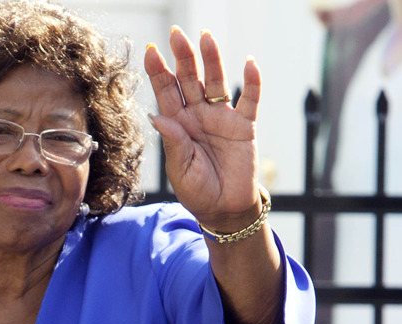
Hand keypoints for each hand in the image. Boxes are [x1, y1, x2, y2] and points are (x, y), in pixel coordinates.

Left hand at [144, 26, 261, 230]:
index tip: (150, 50)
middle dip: (183, 57)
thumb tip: (156, 116)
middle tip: (176, 34)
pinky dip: (252, 83)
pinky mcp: (245, 127)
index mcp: (177, 125)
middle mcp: (197, 116)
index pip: (166, 92)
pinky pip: (250, 101)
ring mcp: (221, 118)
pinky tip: (249, 63)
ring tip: (206, 38)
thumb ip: (173, 143)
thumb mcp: (180, 170)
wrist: (225, 210)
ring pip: (216, 83)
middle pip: (189, 80)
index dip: (158, 71)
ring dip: (212, 61)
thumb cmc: (197, 191)